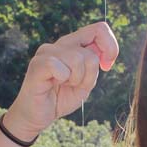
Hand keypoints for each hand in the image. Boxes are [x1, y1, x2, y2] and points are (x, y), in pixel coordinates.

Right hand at [5, 22, 118, 140]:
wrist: (36, 116)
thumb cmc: (59, 99)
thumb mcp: (85, 82)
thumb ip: (94, 65)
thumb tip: (105, 53)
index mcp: (72, 45)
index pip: (99, 29)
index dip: (110, 47)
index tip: (106, 66)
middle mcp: (59, 45)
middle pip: (90, 53)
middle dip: (89, 76)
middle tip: (75, 85)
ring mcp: (46, 52)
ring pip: (78, 59)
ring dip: (76, 80)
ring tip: (63, 85)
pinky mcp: (37, 65)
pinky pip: (60, 67)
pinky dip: (63, 79)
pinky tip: (54, 84)